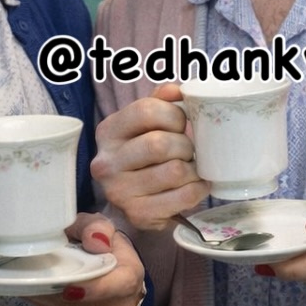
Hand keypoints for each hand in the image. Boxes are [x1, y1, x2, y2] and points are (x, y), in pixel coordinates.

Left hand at [26, 213, 147, 305]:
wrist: (111, 270)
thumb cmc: (103, 244)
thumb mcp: (99, 225)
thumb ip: (96, 228)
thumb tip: (95, 241)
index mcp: (131, 277)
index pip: (119, 285)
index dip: (95, 288)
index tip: (68, 287)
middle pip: (85, 303)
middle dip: (57, 290)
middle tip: (35, 274)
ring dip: (48, 297)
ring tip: (34, 277)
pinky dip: (48, 303)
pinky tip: (41, 288)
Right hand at [90, 83, 208, 229]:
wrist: (139, 199)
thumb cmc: (146, 153)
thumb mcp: (146, 123)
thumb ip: (161, 101)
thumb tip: (177, 90)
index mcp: (108, 131)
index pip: (146, 110)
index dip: (174, 114)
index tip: (182, 123)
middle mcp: (107, 162)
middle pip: (159, 144)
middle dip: (186, 145)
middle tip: (190, 149)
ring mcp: (119, 192)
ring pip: (174, 171)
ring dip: (194, 168)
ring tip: (193, 167)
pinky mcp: (138, 214)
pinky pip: (183, 196)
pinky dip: (198, 188)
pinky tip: (197, 184)